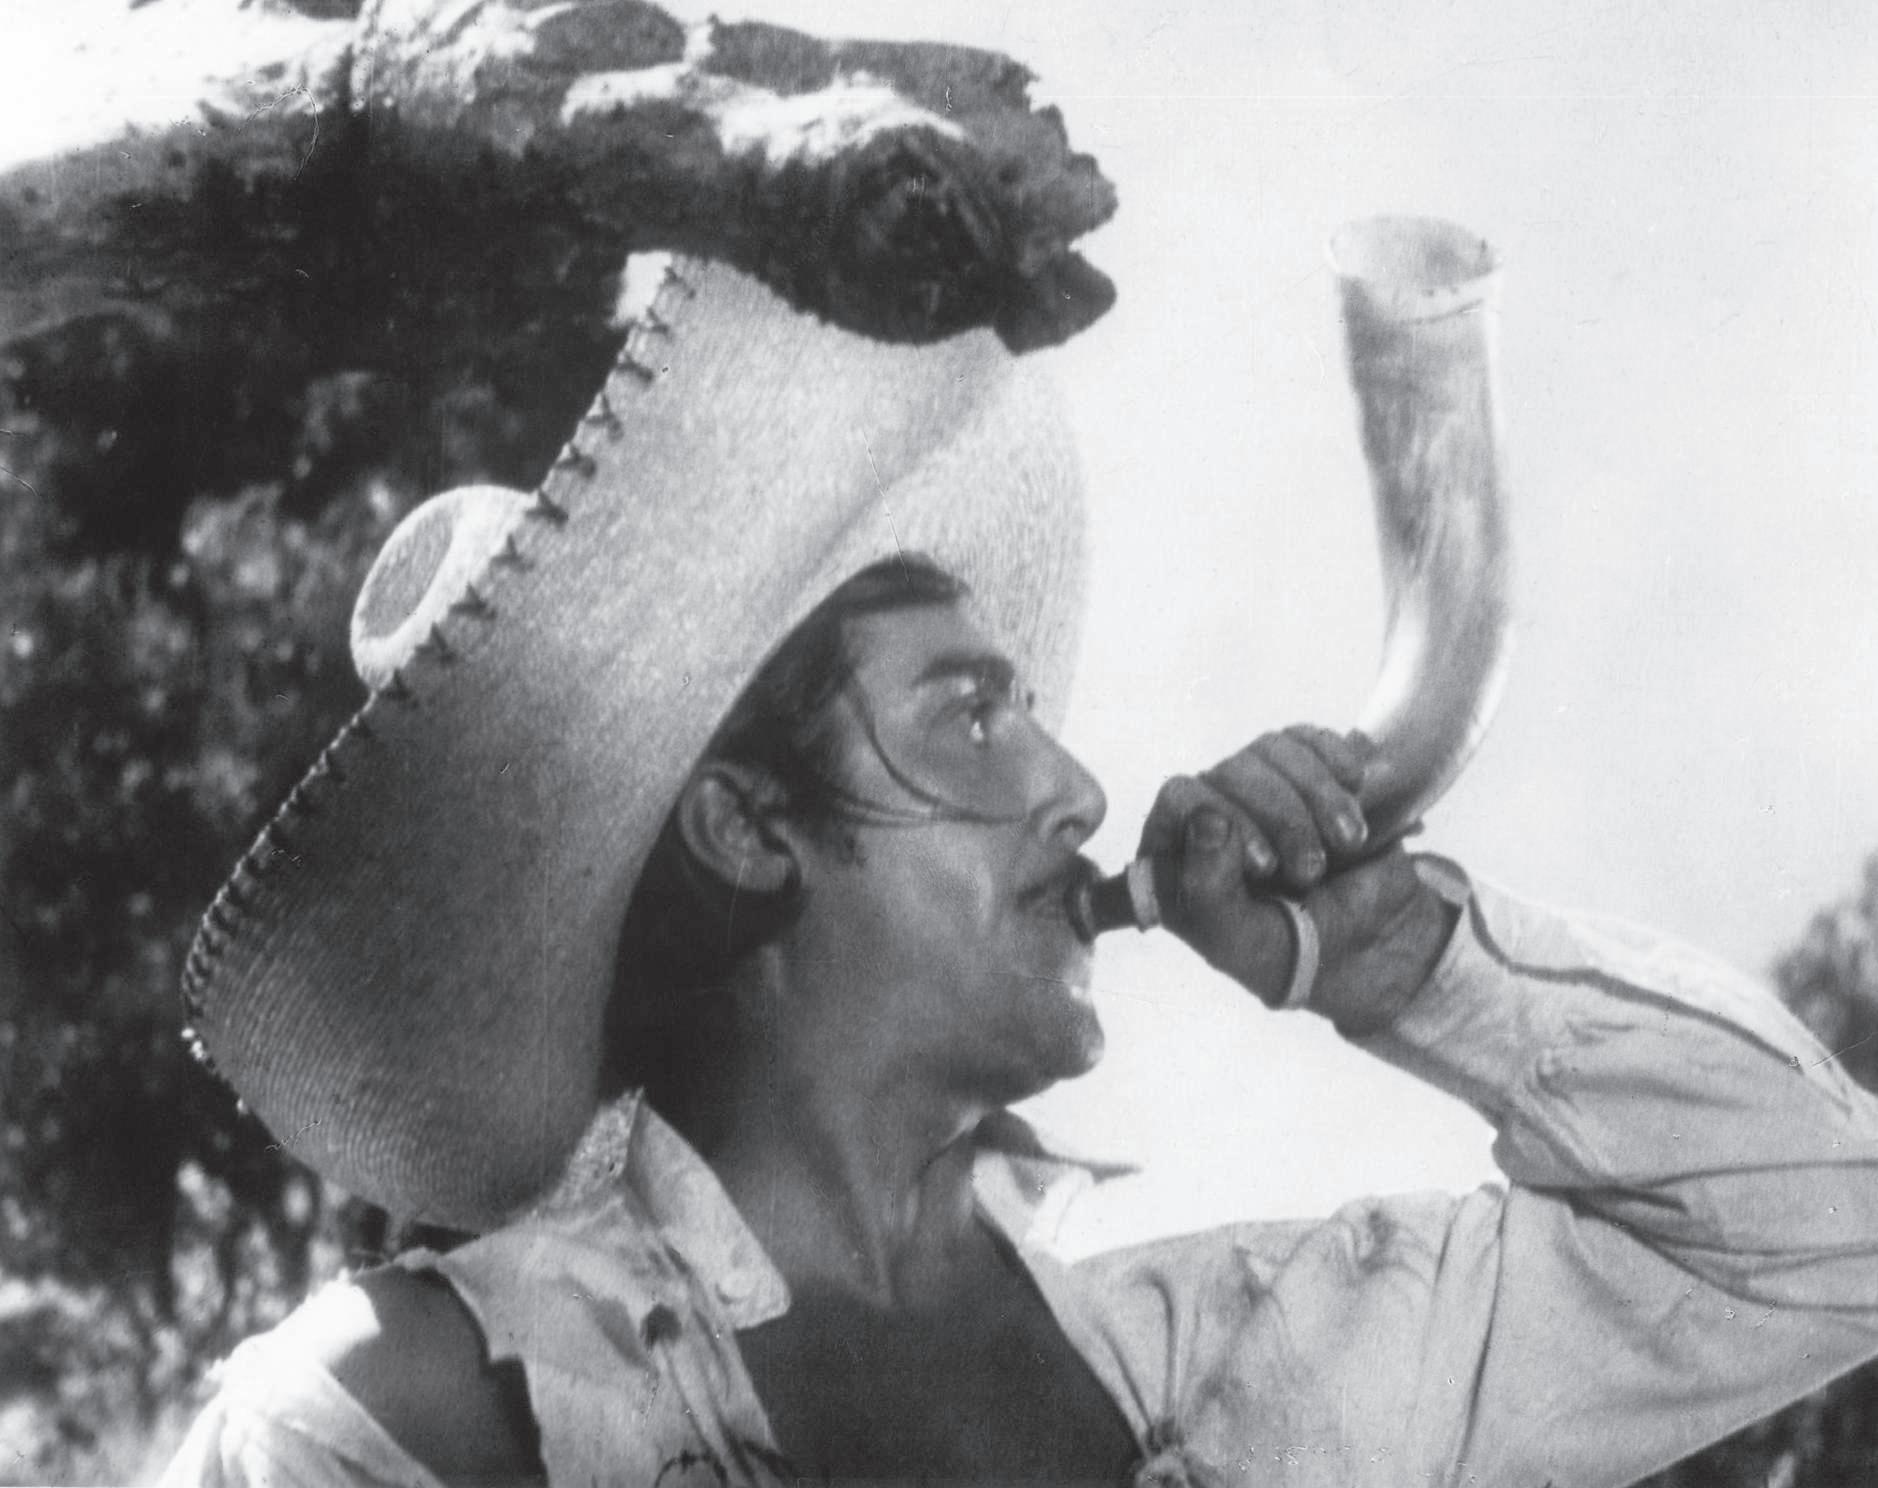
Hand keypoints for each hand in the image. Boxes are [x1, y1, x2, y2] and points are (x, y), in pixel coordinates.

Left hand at [1137, 727, 1455, 1029]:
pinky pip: (1311, 738)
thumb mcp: (1239, 942)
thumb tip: (1205, 818)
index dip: (1224, 820)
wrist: (1367, 947)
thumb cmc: (1288, 954)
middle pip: (1232, 771)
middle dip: (1284, 818)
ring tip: (1350, 842)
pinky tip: (1357, 786)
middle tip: (1313, 870)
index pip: (1180, 798)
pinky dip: (1337, 757)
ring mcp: (1258, 788)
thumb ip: (1206, 891)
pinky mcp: (1304, 772)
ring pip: (1273, 749)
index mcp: (1176, 851)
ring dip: (1318, 795)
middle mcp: (1210, 811)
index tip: (1265, 866)